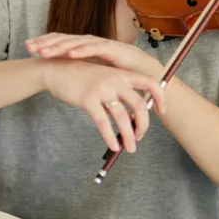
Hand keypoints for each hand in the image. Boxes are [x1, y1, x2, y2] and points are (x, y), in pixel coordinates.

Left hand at [25, 33, 163, 79]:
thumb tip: (58, 74)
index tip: (28, 48)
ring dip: (59, 46)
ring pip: (75, 43)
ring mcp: (100, 44)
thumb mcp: (91, 71)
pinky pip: (94, 49)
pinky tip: (69, 53)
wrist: (143, 72)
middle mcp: (89, 42)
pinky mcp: (112, 49)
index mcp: (83, 46)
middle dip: (45, 43)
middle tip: (29, 47)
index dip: (44, 43)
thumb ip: (77, 69)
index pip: (60, 42)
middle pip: (63, 39)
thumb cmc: (116, 73)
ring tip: (44, 51)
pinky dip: (81, 50)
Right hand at [38, 58, 166, 152]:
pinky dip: (110, 137)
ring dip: (128, 136)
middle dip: (143, 125)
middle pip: (139, 105)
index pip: (149, 83)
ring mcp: (102, 89)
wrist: (57, 70)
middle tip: (139, 137)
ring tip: (129, 148)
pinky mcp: (88, 99)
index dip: (159, 97)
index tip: (161, 111)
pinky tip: (113, 145)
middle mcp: (115, 80)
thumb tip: (132, 116)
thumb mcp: (103, 77)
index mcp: (121, 74)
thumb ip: (118, 90)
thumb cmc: (81, 77)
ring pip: (122, 117)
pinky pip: (103, 122)